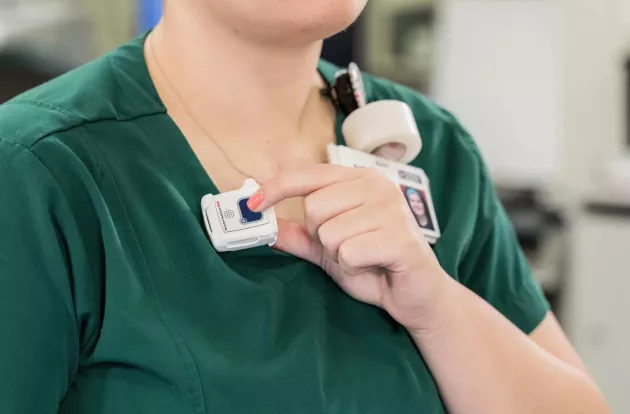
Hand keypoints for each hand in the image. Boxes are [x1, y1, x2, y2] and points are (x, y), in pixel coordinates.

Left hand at [248, 164, 451, 331]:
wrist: (417, 296)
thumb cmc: (374, 266)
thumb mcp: (329, 249)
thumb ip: (299, 235)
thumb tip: (263, 224)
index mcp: (361, 180)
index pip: (309, 175)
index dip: (277, 188)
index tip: (251, 204)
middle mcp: (378, 186)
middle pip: (314, 208)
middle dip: (323, 238)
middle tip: (348, 249)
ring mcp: (392, 209)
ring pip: (330, 232)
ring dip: (340, 256)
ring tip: (364, 259)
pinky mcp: (400, 237)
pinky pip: (349, 252)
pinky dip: (354, 267)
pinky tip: (374, 267)